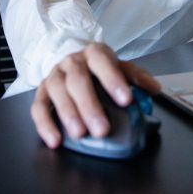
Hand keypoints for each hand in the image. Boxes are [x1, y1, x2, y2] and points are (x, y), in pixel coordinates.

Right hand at [30, 42, 160, 148]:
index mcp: (94, 54)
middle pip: (78, 80)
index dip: (113, 80)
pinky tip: (55, 139)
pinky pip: (38, 107)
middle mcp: (71, 62)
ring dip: (68, 114)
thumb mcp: (118, 67)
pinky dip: (45, 124)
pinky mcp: (41, 92)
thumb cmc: (97, 68)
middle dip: (90, 106)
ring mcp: (54, 76)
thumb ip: (135, 77)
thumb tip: (154, 89)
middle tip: (102, 129)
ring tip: (79, 134)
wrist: (70, 59)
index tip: (125, 100)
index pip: (102, 63)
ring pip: (57, 92)